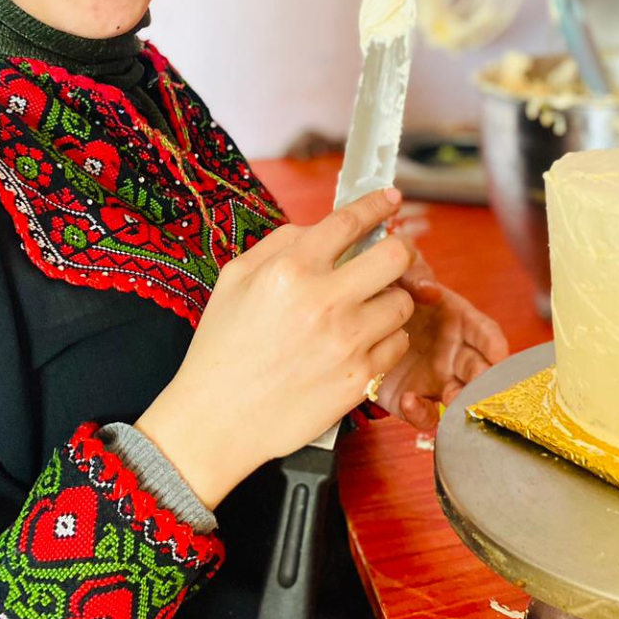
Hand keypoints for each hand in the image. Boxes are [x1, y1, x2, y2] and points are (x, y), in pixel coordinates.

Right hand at [137, 189, 414, 507]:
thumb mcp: (235, 278)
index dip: (377, 203)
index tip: (391, 198)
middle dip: (399, 251)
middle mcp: (324, 301)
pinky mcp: (358, 379)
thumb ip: (281, 243)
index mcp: (291, 269)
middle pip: (396, 256)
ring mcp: (346, 343)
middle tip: (392, 257)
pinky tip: (361, 343)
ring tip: (366, 308)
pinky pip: (397, 344)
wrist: (216, 419)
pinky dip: (385, 339)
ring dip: (389, 299)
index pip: (350, 221)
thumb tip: (321, 228)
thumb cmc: (221, 348)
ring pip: (402, 302)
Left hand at [374, 257, 508, 432]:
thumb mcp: (400, 272)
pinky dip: (422, 413)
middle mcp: (453, 353)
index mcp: (458, 320)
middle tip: (482, 383)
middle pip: (479, 369)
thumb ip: (414, 272)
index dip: (494, 342)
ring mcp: (435, 378)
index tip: (499, 352)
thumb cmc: (389, 291)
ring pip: (459, 395)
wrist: (358, 319)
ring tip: (452, 397)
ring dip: (461, 400)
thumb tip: (430, 289)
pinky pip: (425, 415)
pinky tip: (409, 401)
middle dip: (485, 379)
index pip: (484, 332)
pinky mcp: (411, 399)